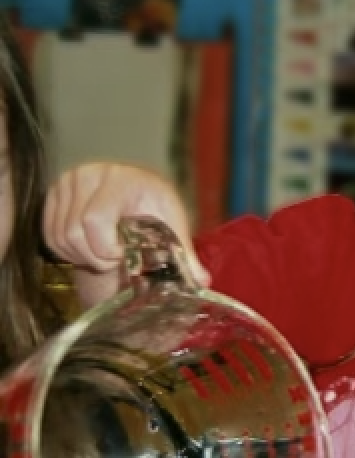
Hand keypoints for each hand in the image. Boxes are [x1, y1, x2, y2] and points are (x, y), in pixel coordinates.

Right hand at [43, 162, 209, 306]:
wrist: (136, 187)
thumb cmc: (154, 205)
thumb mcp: (172, 224)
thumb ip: (183, 253)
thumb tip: (201, 283)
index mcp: (120, 179)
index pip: (95, 219)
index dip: (106, 248)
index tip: (123, 255)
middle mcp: (88, 175)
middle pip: (74, 232)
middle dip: (95, 256)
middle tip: (114, 258)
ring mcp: (67, 183)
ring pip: (60, 236)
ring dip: (80, 255)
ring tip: (103, 252)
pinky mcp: (52, 194)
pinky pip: (49, 234)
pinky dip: (66, 250)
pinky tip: (88, 247)